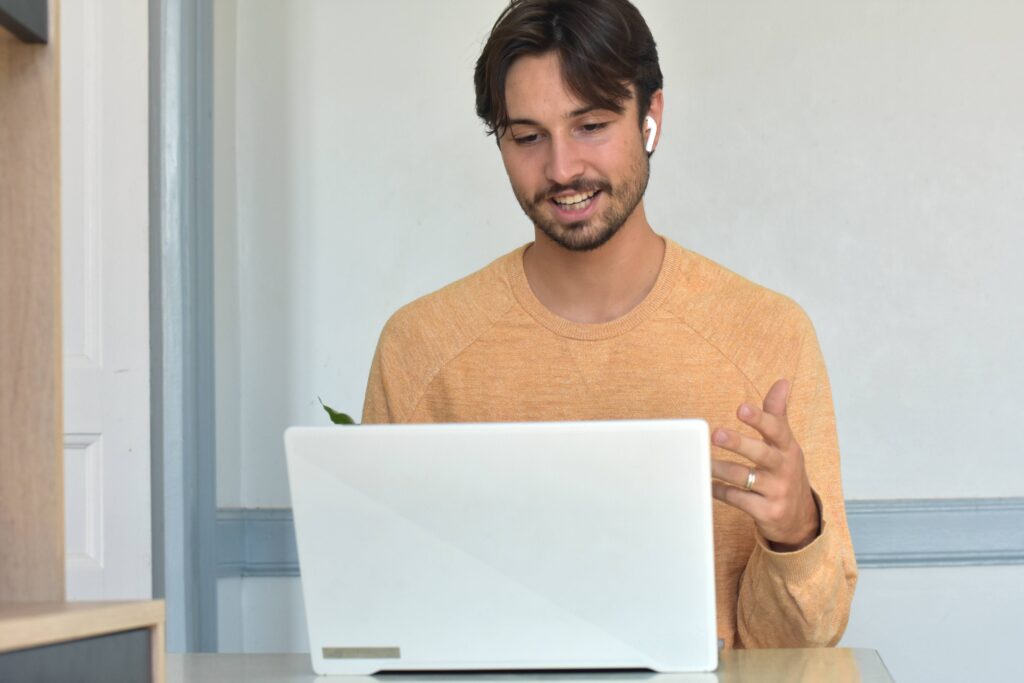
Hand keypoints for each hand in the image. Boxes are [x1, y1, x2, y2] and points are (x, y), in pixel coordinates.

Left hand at [711, 379, 819, 550]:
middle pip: (761, 453)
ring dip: (719, 468)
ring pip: (743, 477)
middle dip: (738, 443)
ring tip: (702, 461)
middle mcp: (785, 469)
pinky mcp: (767, 512)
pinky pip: (737, 499)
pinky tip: (708, 484)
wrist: (799, 518)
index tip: (741, 408)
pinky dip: (719, 491)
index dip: (759, 418)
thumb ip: (777, 414)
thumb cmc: (785, 471)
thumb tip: (782, 382)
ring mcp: (777, 492)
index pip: (776, 429)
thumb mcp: (786, 444)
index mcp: (788, 448)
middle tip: (715, 434)